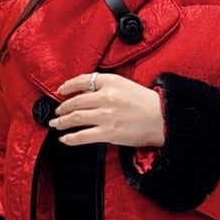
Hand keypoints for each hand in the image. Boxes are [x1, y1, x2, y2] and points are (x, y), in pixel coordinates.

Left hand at [49, 73, 165, 147]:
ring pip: (75, 118)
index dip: (68, 86)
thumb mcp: (126, 85)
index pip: (83, 80)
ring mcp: (106, 115)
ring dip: (62, 122)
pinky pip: (83, 136)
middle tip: (57, 112)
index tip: (61, 91)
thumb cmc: (148, 103)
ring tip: (56, 124)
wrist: (164, 118)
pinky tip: (65, 139)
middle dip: (62, 108)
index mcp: (111, 81)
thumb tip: (85, 94)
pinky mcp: (108, 132)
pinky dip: (71, 138)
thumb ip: (107, 87)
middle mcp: (106, 96)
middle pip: (75, 101)